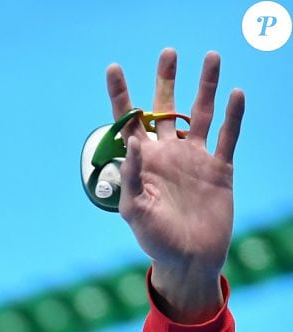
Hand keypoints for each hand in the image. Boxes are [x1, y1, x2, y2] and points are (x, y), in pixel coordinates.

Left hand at [107, 49, 244, 322]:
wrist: (189, 261)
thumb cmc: (154, 241)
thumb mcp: (134, 211)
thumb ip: (131, 177)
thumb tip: (132, 143)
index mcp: (142, 163)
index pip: (129, 122)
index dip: (121, 95)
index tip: (113, 67)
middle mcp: (167, 155)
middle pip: (166, 109)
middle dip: (166, 81)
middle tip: (168, 52)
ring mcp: (195, 159)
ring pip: (200, 113)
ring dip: (205, 86)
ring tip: (211, 57)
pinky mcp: (220, 168)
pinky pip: (228, 136)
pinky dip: (233, 115)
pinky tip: (235, 94)